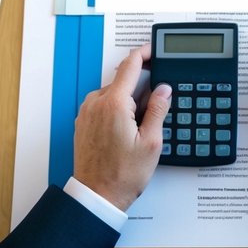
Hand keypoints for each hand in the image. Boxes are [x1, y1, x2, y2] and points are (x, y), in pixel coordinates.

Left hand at [73, 44, 171, 210]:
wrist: (97, 196)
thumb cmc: (122, 175)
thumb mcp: (151, 142)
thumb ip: (158, 110)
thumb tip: (164, 90)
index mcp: (114, 104)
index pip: (130, 65)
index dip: (145, 54)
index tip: (154, 50)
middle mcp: (96, 104)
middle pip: (123, 81)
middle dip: (141, 89)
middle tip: (155, 111)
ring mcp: (87, 113)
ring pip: (113, 94)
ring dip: (129, 102)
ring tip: (139, 130)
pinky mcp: (83, 122)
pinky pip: (103, 105)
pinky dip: (117, 110)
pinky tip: (125, 132)